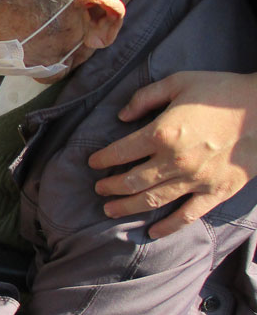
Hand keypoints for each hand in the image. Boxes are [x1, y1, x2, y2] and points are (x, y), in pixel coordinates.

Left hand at [88, 71, 256, 237]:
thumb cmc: (222, 91)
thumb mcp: (179, 82)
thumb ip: (145, 97)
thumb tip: (120, 116)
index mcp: (162, 133)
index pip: (120, 152)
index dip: (103, 160)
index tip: (93, 163)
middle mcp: (174, 161)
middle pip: (131, 181)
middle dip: (110, 187)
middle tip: (99, 189)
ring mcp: (195, 180)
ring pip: (152, 200)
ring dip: (127, 207)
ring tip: (110, 210)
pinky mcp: (216, 192)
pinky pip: (187, 215)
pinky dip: (168, 226)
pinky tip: (152, 232)